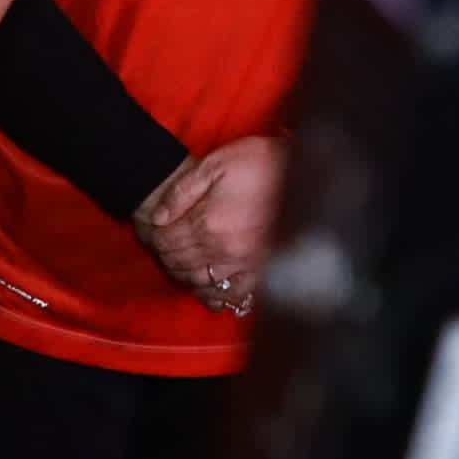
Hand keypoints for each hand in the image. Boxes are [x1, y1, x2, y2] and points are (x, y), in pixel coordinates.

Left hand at [135, 134, 285, 314]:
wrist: (306, 171)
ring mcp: (245, 265)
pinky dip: (216, 295)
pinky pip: (234, 295)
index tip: (152, 232)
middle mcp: (224, 250)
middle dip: (165, 256)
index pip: (166, 241)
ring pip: (201, 282)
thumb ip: (182, 192)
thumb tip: (158, 217)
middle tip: (163, 248)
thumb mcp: (215, 165)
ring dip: (184, 275)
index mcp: (208, 222)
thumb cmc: (259, 163)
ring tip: (180, 264)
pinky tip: (209, 288)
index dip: (154, 238)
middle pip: (180, 263)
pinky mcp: (264, 271)